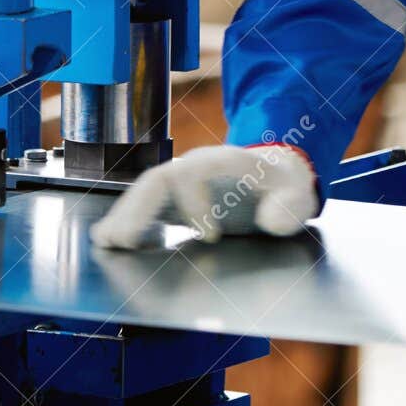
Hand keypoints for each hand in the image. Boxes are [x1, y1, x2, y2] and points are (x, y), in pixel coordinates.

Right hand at [89, 144, 320, 250]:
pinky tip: (109, 242)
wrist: (277, 176)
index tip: (211, 236)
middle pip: (157, 180)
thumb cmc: (286, 187)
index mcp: (224, 162)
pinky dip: (126, 222)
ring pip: (144, 192)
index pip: (194, 172)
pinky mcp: (175, 199)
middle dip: (138, 209)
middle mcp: (195, 167)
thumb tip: (270, 221)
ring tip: (106, 242)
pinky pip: (144, 206)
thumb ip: (290, 206)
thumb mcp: (299, 196)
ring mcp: (182, 182)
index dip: (195, 203)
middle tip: (124, 240)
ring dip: (125, 216)